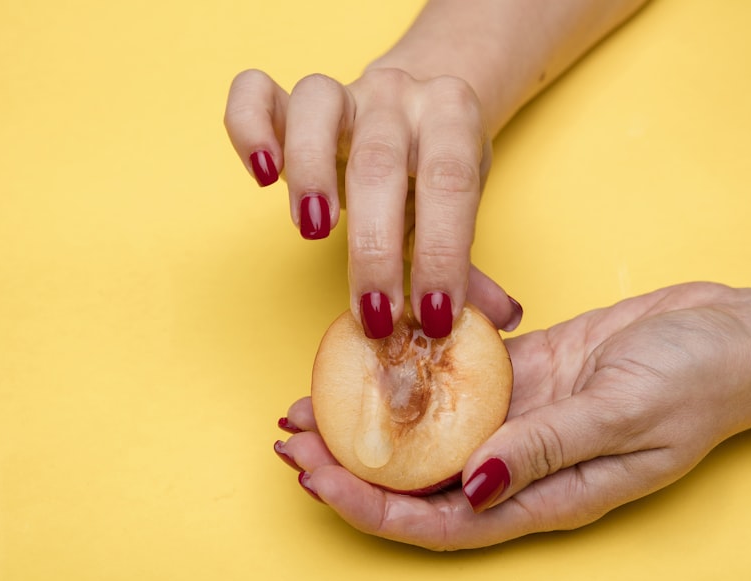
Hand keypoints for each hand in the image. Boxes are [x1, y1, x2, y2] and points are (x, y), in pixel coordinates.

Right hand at [224, 68, 521, 336]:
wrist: (422, 104)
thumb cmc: (438, 169)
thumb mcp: (462, 209)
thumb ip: (469, 263)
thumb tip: (502, 319)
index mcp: (452, 118)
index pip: (450, 185)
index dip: (443, 254)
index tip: (432, 318)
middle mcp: (399, 96)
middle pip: (380, 162)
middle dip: (375, 248)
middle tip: (374, 314)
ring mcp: (345, 91)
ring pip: (317, 108)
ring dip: (310, 172)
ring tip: (313, 232)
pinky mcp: (294, 99)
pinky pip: (257, 93)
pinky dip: (249, 128)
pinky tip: (262, 175)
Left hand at [275, 281, 750, 549]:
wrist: (734, 336)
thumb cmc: (697, 381)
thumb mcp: (624, 414)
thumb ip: (547, 449)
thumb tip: (470, 484)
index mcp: (548, 494)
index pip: (442, 519)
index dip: (374, 506)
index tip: (317, 480)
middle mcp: (524, 464)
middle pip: (421, 480)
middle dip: (352, 466)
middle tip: (292, 439)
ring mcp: (523, 418)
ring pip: (430, 430)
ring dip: (373, 419)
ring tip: (313, 402)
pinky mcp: (528, 374)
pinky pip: (458, 380)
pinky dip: (414, 373)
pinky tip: (376, 359)